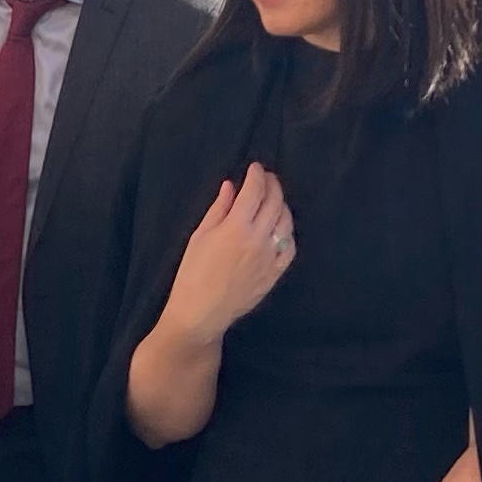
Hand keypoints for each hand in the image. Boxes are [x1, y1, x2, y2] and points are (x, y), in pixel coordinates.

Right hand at [163, 165, 298, 339]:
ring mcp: (269, 257)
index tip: (255, 168)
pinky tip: (280, 228)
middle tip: (267, 178)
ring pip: (286, 222)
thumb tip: (231, 187)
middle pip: (275, 202)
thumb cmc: (192, 275)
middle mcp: (258, 239)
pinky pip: (289, 247)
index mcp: (236, 227)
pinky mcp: (274, 273)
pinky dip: (287, 232)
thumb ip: (218, 209)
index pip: (255, 191)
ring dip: (282, 205)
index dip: (257, 175)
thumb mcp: (199, 237)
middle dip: (272, 184)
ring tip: (274, 199)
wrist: (200, 313)